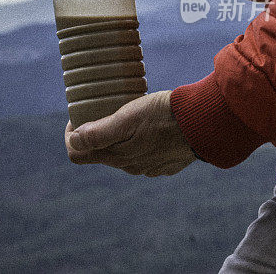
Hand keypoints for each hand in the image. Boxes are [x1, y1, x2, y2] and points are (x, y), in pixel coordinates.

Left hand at [64, 90, 195, 176]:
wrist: (205, 123)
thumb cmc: (163, 116)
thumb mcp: (126, 118)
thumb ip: (99, 133)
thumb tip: (74, 140)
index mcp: (116, 156)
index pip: (76, 155)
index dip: (71, 136)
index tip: (76, 117)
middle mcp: (130, 166)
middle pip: (99, 153)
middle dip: (94, 134)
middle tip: (101, 109)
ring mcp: (149, 166)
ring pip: (122, 153)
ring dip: (117, 137)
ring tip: (126, 113)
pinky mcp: (166, 163)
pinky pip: (143, 153)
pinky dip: (138, 140)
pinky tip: (148, 124)